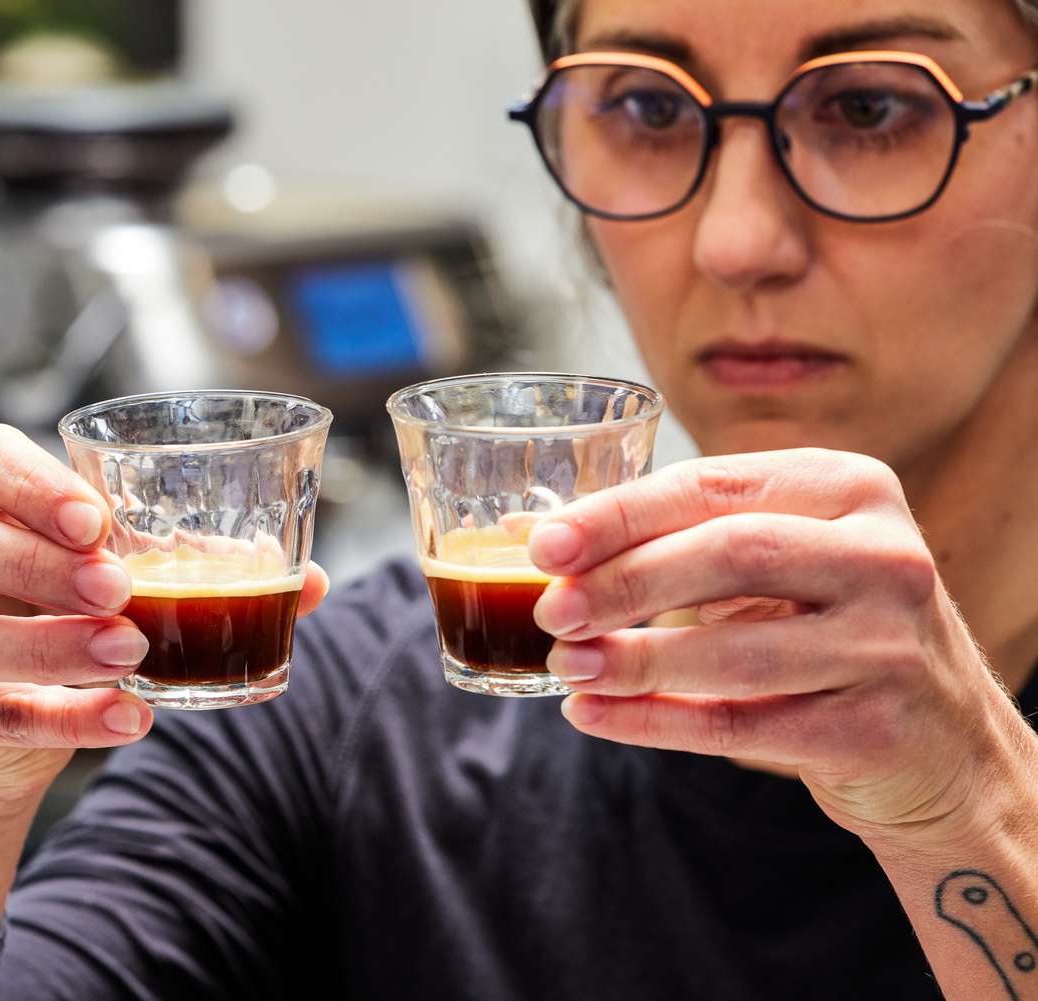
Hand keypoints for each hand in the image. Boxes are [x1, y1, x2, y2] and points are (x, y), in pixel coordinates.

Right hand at [0, 423, 330, 799]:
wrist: (1, 712)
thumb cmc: (63, 607)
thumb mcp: (120, 571)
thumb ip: (201, 567)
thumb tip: (317, 583)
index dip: (27, 482)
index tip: (94, 518)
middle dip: (32, 563)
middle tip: (118, 587)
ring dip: (45, 645)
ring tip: (129, 652)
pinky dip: (59, 719)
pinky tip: (125, 718)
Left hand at [528, 448, 1023, 844]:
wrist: (947, 744)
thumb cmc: (828, 625)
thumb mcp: (777, 559)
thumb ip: (672, 538)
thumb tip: (530, 534)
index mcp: (850, 488)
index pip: (715, 487)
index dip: (620, 515)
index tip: (544, 545)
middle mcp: (884, 556)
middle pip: (731, 554)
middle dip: (625, 582)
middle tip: (551, 610)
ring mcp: (889, 645)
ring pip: (737, 650)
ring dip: (634, 659)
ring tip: (566, 665)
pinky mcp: (875, 729)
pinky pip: (741, 726)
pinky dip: (655, 722)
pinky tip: (595, 715)